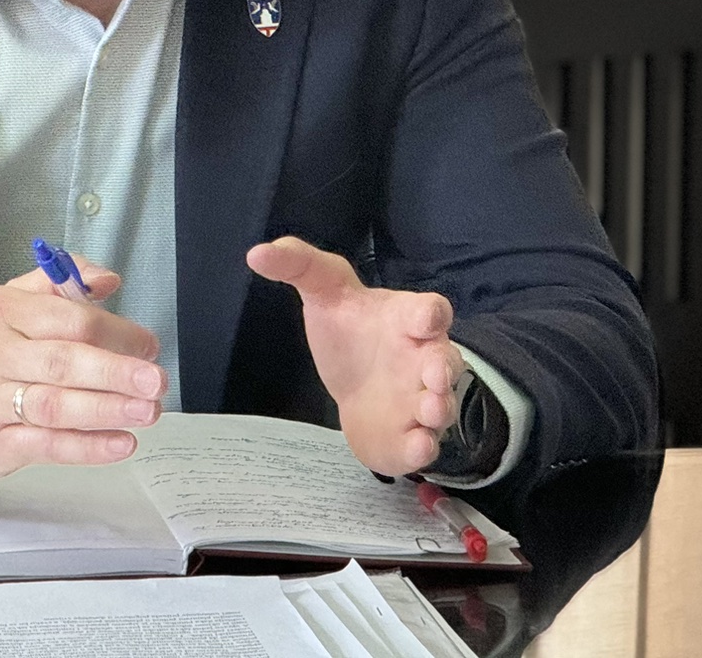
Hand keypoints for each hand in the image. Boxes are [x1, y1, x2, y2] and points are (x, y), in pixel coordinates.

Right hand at [0, 259, 165, 490]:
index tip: (147, 345)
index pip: (67, 318)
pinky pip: (46, 446)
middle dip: (115, 372)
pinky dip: (87, 447)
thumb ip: (60, 284)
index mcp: (1, 311)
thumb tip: (107, 280)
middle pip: (62, 362)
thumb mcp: (9, 304)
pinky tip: (120, 442)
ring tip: (147, 411)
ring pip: (55, 406)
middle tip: (155, 380)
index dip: (115, 331)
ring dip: (107, 410)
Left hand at [246, 236, 463, 475]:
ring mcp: (420, 401)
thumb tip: (256, 253)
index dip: (431, 313)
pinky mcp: (409, 436)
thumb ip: (296, 264)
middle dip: (444, 369)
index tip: (426, 318)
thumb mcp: (322, 288)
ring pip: (442, 406)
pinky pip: (425, 445)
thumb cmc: (348, 327)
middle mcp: (423, 360)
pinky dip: (424, 448)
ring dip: (439, 409)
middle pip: (446, 361)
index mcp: (406, 319)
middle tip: (433, 376)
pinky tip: (417, 448)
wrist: (352, 381)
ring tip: (428, 412)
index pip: (429, 310)